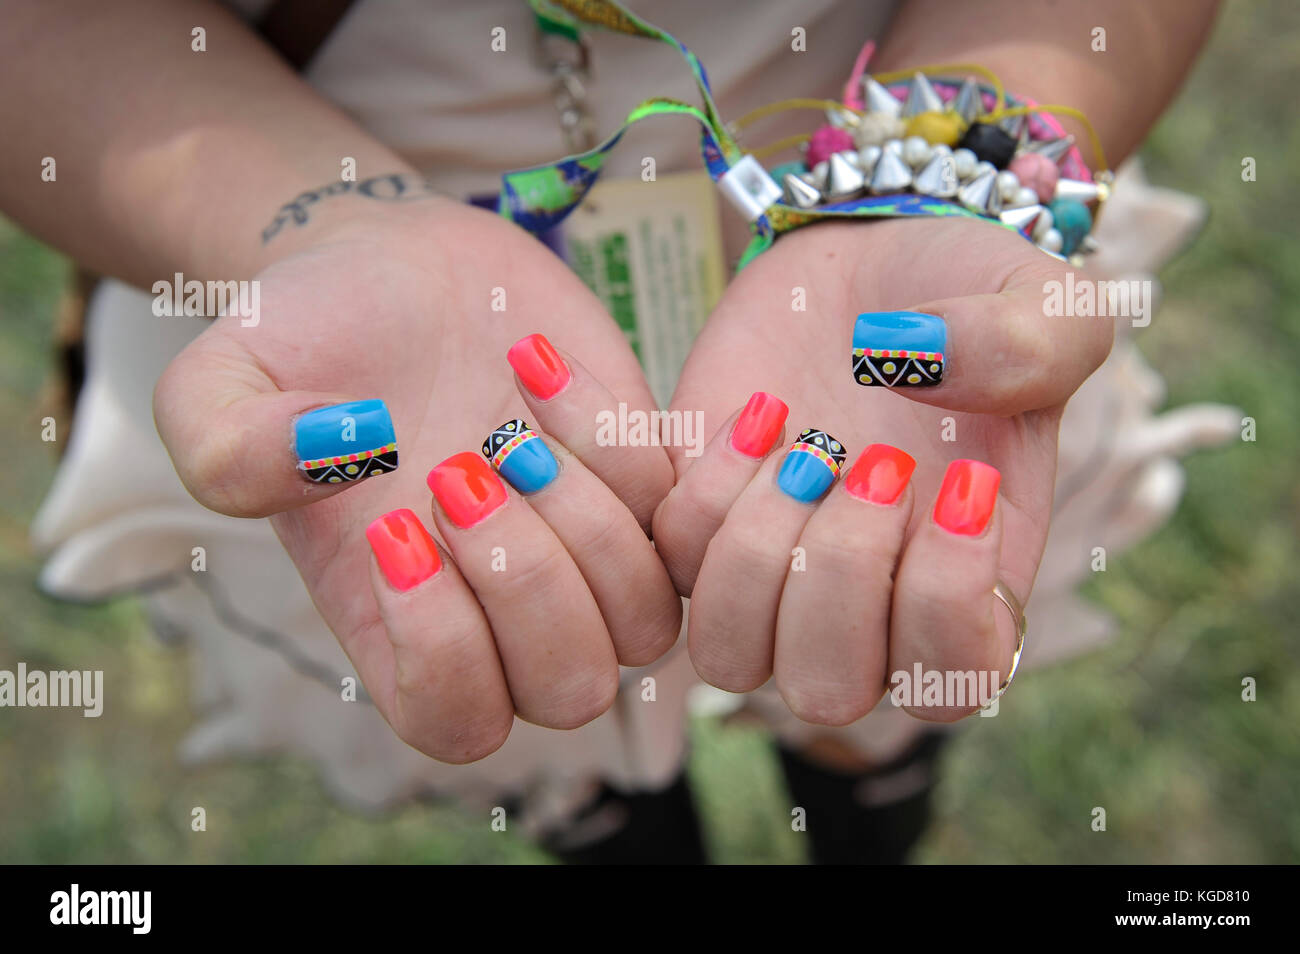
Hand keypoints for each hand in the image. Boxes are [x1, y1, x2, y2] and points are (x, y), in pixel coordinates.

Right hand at [154, 200, 680, 761]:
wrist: (394, 263)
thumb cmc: (307, 340)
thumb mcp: (218, 383)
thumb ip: (227, 449)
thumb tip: (331, 458)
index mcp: (397, 621)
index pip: (455, 723)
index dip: (442, 653)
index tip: (392, 529)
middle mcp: (499, 608)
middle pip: (569, 689)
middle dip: (526, 581)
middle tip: (460, 466)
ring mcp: (581, 551)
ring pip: (645, 622)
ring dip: (587, 521)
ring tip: (510, 425)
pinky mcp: (640, 482)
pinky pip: (680, 514)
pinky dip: (621, 438)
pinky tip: (538, 363)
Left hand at [654, 215, 1112, 722]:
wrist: (862, 263)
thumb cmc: (963, 297)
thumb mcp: (1047, 301)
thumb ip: (1038, 343)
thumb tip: (918, 369)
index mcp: (968, 583)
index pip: (956, 682)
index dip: (949, 606)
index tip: (963, 481)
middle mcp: (866, 604)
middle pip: (828, 691)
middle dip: (841, 576)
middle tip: (876, 460)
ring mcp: (773, 574)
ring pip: (731, 654)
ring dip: (761, 552)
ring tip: (808, 450)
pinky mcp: (700, 523)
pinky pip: (675, 559)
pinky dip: (711, 488)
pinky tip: (762, 413)